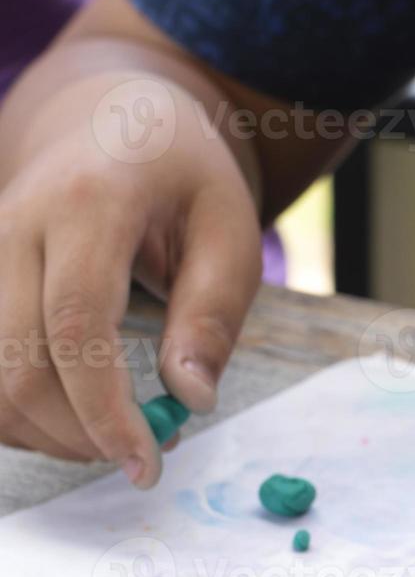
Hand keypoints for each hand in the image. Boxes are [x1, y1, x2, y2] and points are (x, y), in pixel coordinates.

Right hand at [0, 75, 260, 486]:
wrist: (107, 113)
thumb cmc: (182, 174)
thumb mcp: (230, 226)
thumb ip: (213, 311)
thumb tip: (190, 399)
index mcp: (89, 201)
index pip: (76, 323)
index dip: (103, 407)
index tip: (146, 462)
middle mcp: (14, 222)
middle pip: (15, 361)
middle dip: (78, 433)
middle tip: (145, 455)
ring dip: (45, 431)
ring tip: (116, 434)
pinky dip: (17, 411)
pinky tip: (71, 417)